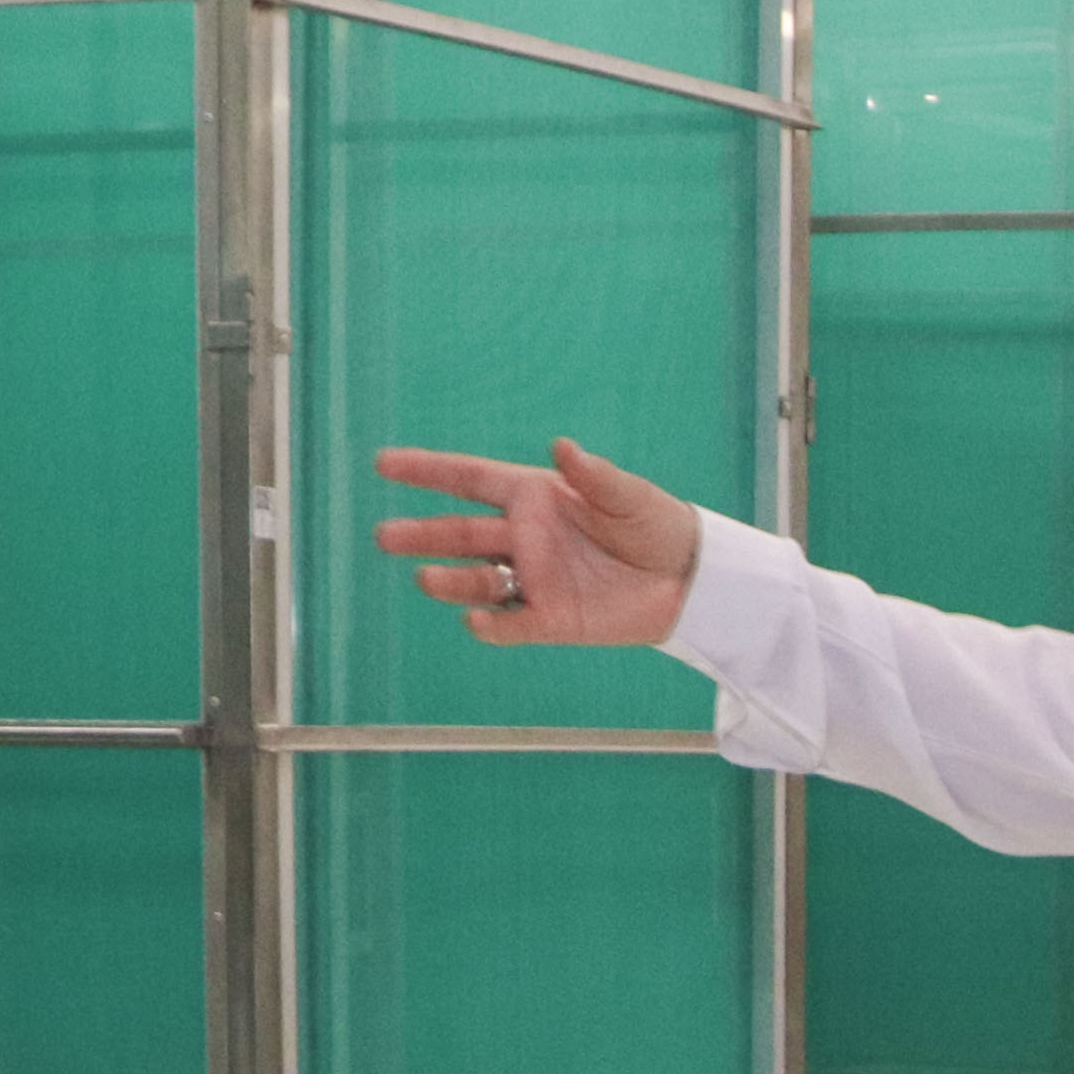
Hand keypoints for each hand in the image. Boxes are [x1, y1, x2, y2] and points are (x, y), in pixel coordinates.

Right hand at [368, 436, 704, 645]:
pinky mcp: (552, 619)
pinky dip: (494, 625)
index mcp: (535, 497)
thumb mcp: (629, 496)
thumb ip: (595, 476)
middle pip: (461, 534)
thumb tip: (564, 447)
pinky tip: (477, 622)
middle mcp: (525, 538)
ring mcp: (534, 579)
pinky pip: (514, 624)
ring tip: (426, 577)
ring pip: (478, 580)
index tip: (384, 464)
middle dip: (422, 534)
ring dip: (452, 580)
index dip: (427, 471)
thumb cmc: (657, 526)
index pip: (470, 480)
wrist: (689, 579)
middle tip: (386, 536)